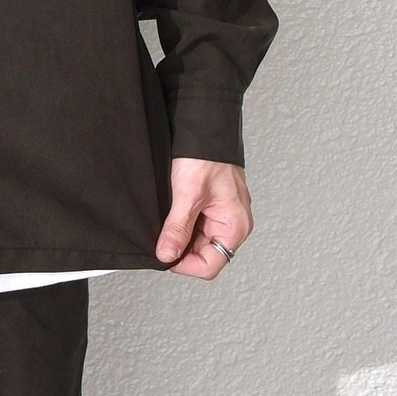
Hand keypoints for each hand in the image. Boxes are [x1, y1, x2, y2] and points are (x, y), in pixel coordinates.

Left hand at [155, 157, 252, 278]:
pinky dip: (183, 225)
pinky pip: (197, 227)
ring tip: (167, 222)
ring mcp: (223, 216)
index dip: (184, 265)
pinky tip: (172, 215)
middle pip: (204, 255)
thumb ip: (177, 228)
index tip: (163, 255)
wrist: (206, 129)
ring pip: (198, 242)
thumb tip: (167, 255)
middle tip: (161, 237)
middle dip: (181, 250)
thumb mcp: (187, 194)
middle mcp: (233, 225)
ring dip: (181, 237)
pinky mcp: (214, 207)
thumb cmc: (206, 156)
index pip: (210, 265)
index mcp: (235, 226)